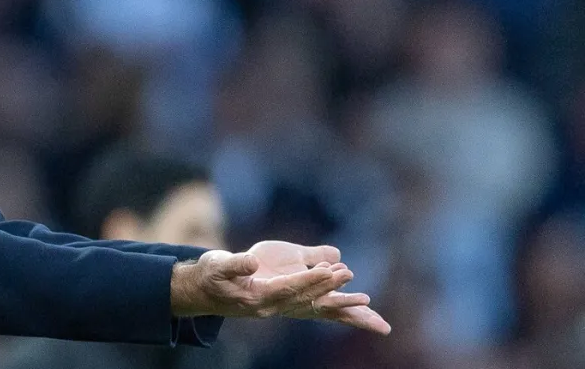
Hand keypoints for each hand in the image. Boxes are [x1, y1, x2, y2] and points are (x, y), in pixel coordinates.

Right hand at [170, 241, 390, 335]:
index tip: (330, 271)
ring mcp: (283, 308)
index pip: (289, 288)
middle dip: (334, 294)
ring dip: (347, 313)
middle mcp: (275, 307)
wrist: (206, 291)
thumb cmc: (211, 276)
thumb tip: (251, 262)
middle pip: (310, 302)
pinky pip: (318, 309)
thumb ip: (234, 265)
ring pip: (320, 311)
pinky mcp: (287, 303)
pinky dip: (340, 311)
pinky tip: (363, 312)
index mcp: (258, 297)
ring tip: (379, 323)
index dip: (310, 280)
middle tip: (359, 289)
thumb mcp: (217, 266)